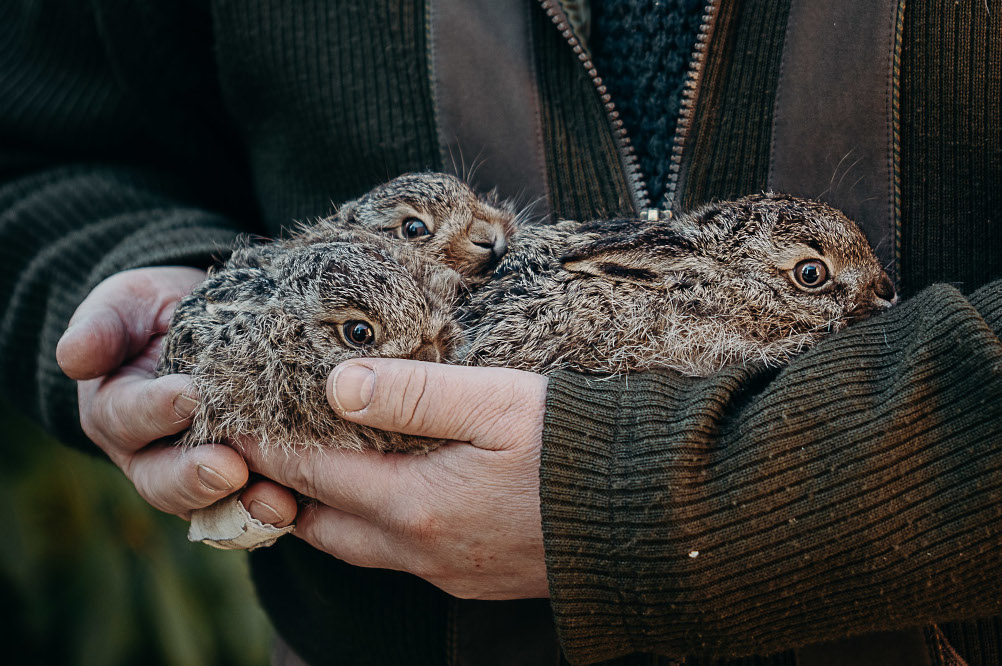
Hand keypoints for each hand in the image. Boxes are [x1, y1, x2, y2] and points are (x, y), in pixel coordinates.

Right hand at [56, 267, 254, 517]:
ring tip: (276, 501)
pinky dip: (276, 513)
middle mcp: (153, 454)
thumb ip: (104, 326)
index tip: (188, 397)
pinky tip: (302, 507)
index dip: (154, 411)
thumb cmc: (162, 314)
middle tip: (229, 469)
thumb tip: (73, 357)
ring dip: (243, 508)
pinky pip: (255, 511)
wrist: (217, 323)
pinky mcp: (246, 482)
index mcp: (117, 411)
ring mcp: (199, 474)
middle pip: (164, 481)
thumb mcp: (128, 305)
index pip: (127, 418)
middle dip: (196, 478)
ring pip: (212, 508)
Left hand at [238, 359, 548, 599]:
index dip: (267, 445)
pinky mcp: (476, 577)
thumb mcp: (498, 403)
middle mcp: (422, 550)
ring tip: (311, 474)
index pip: (313, 472)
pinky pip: (401, 557)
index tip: (233, 420)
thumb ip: (416, 392)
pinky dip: (373, 527)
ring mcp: (449, 571)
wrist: (651, 516)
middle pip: (321, 525)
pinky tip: (387, 498)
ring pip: (359, 547)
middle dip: (282, 491)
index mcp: (416, 505)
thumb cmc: (578, 449)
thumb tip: (337, 384)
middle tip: (259, 453)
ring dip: (326, 513)